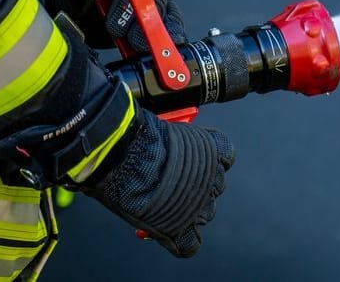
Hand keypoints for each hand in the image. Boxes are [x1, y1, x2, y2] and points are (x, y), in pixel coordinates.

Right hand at [0, 25, 232, 256]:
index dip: (207, 157)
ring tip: (157, 200)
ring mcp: (200, 204)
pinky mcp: (182, 228)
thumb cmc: (130, 127)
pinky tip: (164, 231)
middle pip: (212, 185)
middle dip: (192, 183)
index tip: (185, 157)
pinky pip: (189, 244)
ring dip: (184, 208)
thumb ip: (164, 123)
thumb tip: (139, 95)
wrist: (115, 152)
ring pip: (201, 212)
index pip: (224, 155)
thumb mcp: (156, 117)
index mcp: (213, 147)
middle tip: (163, 179)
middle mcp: (213, 177)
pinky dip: (177, 240)